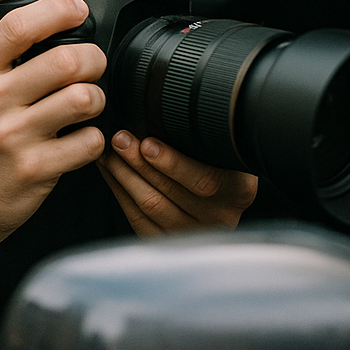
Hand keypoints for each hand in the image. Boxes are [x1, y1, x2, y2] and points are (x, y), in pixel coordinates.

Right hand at [0, 0, 106, 283]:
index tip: (78, 11)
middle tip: (92, 69)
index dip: (58, 10)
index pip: (19, 25)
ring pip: (83, 98)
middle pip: (65, 60)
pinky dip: (94, 140)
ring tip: (87, 106)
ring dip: (97, 99)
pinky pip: (89, 141)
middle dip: (93, 60)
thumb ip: (8, 43)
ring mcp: (13, 137)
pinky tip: (80, 140)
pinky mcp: (36, 169)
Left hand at [98, 131, 256, 235]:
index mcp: (239, 190)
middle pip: (169, 192)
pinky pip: (138, 218)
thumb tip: (168, 109)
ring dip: (123, 175)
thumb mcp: (226, 150)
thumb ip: (208, 138)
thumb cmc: (223, 164)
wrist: (222, 198)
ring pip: (149, 205)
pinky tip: (111, 171)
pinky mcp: (169, 240)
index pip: (204, 179)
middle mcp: (219, 216)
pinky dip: (119, 191)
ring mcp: (193, 232)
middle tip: (120, 139)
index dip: (172, 163)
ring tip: (110, 152)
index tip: (148, 143)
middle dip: (138, 162)